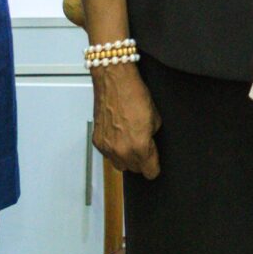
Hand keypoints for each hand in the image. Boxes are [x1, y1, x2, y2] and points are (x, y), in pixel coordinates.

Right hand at [90, 64, 161, 178]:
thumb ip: (153, 136)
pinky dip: (114, 149)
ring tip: (130, 142)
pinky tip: (118, 136)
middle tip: (144, 148)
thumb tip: (150, 142)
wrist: (113, 81)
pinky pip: (108, 154)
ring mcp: (107, 147)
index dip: (154, 167)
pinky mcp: (97, 141)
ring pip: (119, 165)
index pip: (150, 172)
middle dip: (141, 161)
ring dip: (127, 158)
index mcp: (140, 146)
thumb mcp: (155, 117)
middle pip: (134, 170)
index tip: (155, 164)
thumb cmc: (134, 94)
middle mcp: (122, 150)